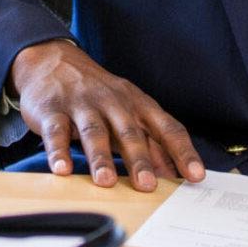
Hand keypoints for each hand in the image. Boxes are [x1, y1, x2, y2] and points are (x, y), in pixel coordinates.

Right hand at [9, 39, 203, 190]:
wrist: (52, 61)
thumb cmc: (97, 94)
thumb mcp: (128, 111)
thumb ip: (150, 142)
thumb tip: (173, 174)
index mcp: (137, 104)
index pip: (166, 127)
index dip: (182, 151)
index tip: (196, 175)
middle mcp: (112, 102)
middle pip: (129, 131)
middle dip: (139, 159)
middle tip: (146, 185)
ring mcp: (82, 105)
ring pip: (94, 132)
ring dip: (100, 157)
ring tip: (105, 181)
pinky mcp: (52, 110)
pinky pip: (57, 132)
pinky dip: (58, 151)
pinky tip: (62, 169)